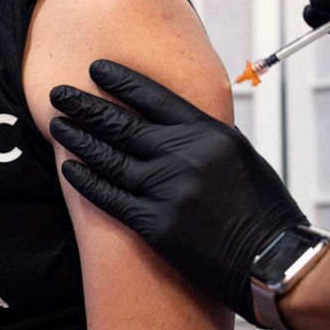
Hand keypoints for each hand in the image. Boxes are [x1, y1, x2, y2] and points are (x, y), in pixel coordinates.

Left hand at [49, 60, 307, 323]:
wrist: (272, 259)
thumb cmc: (262, 208)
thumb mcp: (240, 156)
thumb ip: (204, 135)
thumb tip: (171, 119)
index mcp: (209, 133)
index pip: (153, 97)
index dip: (120, 81)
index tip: (96, 69)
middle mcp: (184, 157)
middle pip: (122, 124)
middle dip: (85, 106)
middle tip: (59, 93)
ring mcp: (167, 191)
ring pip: (109, 159)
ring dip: (79, 140)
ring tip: (58, 125)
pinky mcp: (155, 226)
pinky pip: (111, 198)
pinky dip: (87, 181)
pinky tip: (69, 168)